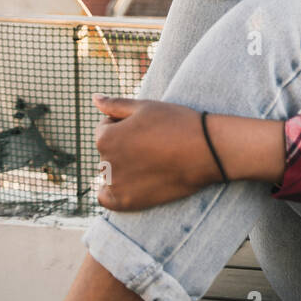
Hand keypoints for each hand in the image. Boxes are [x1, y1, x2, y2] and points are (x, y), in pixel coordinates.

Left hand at [92, 94, 218, 210]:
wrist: (206, 151)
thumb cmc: (176, 123)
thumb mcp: (145, 107)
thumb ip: (115, 105)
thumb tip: (94, 99)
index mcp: (105, 138)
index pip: (104, 130)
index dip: (124, 125)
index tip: (146, 128)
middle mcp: (106, 162)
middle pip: (107, 152)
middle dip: (122, 147)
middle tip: (151, 144)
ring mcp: (116, 184)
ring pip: (109, 173)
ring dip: (122, 167)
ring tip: (150, 161)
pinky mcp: (128, 201)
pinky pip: (106, 198)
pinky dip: (111, 192)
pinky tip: (128, 183)